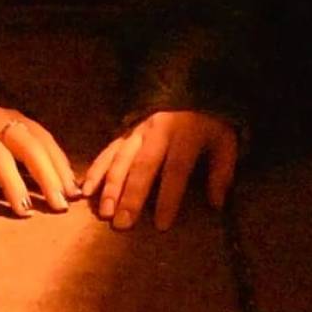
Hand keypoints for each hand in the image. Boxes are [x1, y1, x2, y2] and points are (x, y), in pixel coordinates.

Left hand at [0, 107, 77, 215]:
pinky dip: (57, 153)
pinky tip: (66, 173)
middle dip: (47, 176)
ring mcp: (9, 112)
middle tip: (60, 206)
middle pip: (29, 145)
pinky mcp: (16, 111)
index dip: (12, 184)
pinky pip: (43, 131)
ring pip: (42, 137)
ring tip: (72, 194)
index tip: (23, 211)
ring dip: (59, 165)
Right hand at [82, 110, 238, 230]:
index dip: (168, 198)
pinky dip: (96, 169)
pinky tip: (86, 189)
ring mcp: (137, 130)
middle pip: (142, 167)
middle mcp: (157, 132)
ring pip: (121, 159)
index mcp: (185, 135)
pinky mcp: (124, 131)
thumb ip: (221, 172)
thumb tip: (216, 204)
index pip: (175, 170)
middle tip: (122, 224)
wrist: (191, 85)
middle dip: (131, 196)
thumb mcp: (225, 142)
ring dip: (110, 186)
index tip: (161, 225)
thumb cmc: (209, 122)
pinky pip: (107, 151)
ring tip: (104, 212)